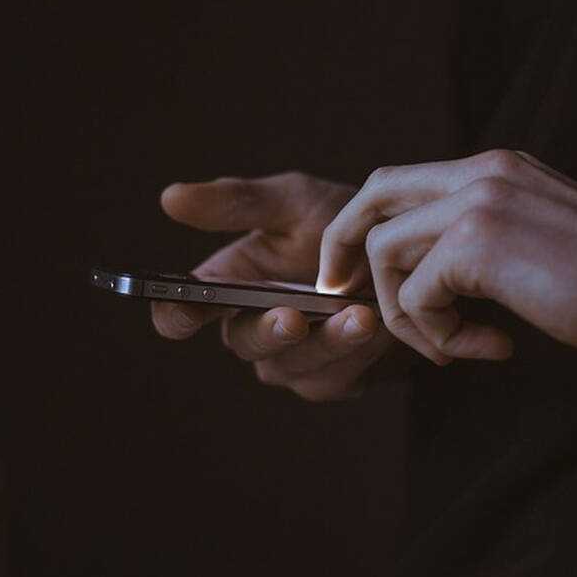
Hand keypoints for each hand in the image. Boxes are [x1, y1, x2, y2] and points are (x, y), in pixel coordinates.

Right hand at [152, 171, 397, 400]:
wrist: (407, 253)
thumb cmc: (341, 222)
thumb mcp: (293, 201)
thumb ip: (237, 203)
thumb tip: (169, 197)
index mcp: (227, 285)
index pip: (181, 312)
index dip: (176, 314)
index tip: (187, 308)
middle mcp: (251, 328)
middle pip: (242, 343)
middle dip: (268, 331)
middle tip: (293, 317)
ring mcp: (290, 360)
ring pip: (291, 366)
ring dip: (326, 343)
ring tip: (359, 316)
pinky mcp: (330, 379)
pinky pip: (333, 378)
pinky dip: (356, 353)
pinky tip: (378, 326)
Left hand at [316, 149, 576, 365]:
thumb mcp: (539, 239)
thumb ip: (483, 238)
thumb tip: (428, 272)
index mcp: (498, 167)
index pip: (402, 181)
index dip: (365, 225)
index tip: (354, 272)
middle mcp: (483, 171)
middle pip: (374, 195)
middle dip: (344, 247)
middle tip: (341, 295)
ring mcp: (479, 201)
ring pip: (385, 251)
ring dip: (406, 313)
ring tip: (454, 346)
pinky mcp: (478, 243)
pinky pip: (417, 295)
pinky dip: (438, 335)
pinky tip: (490, 348)